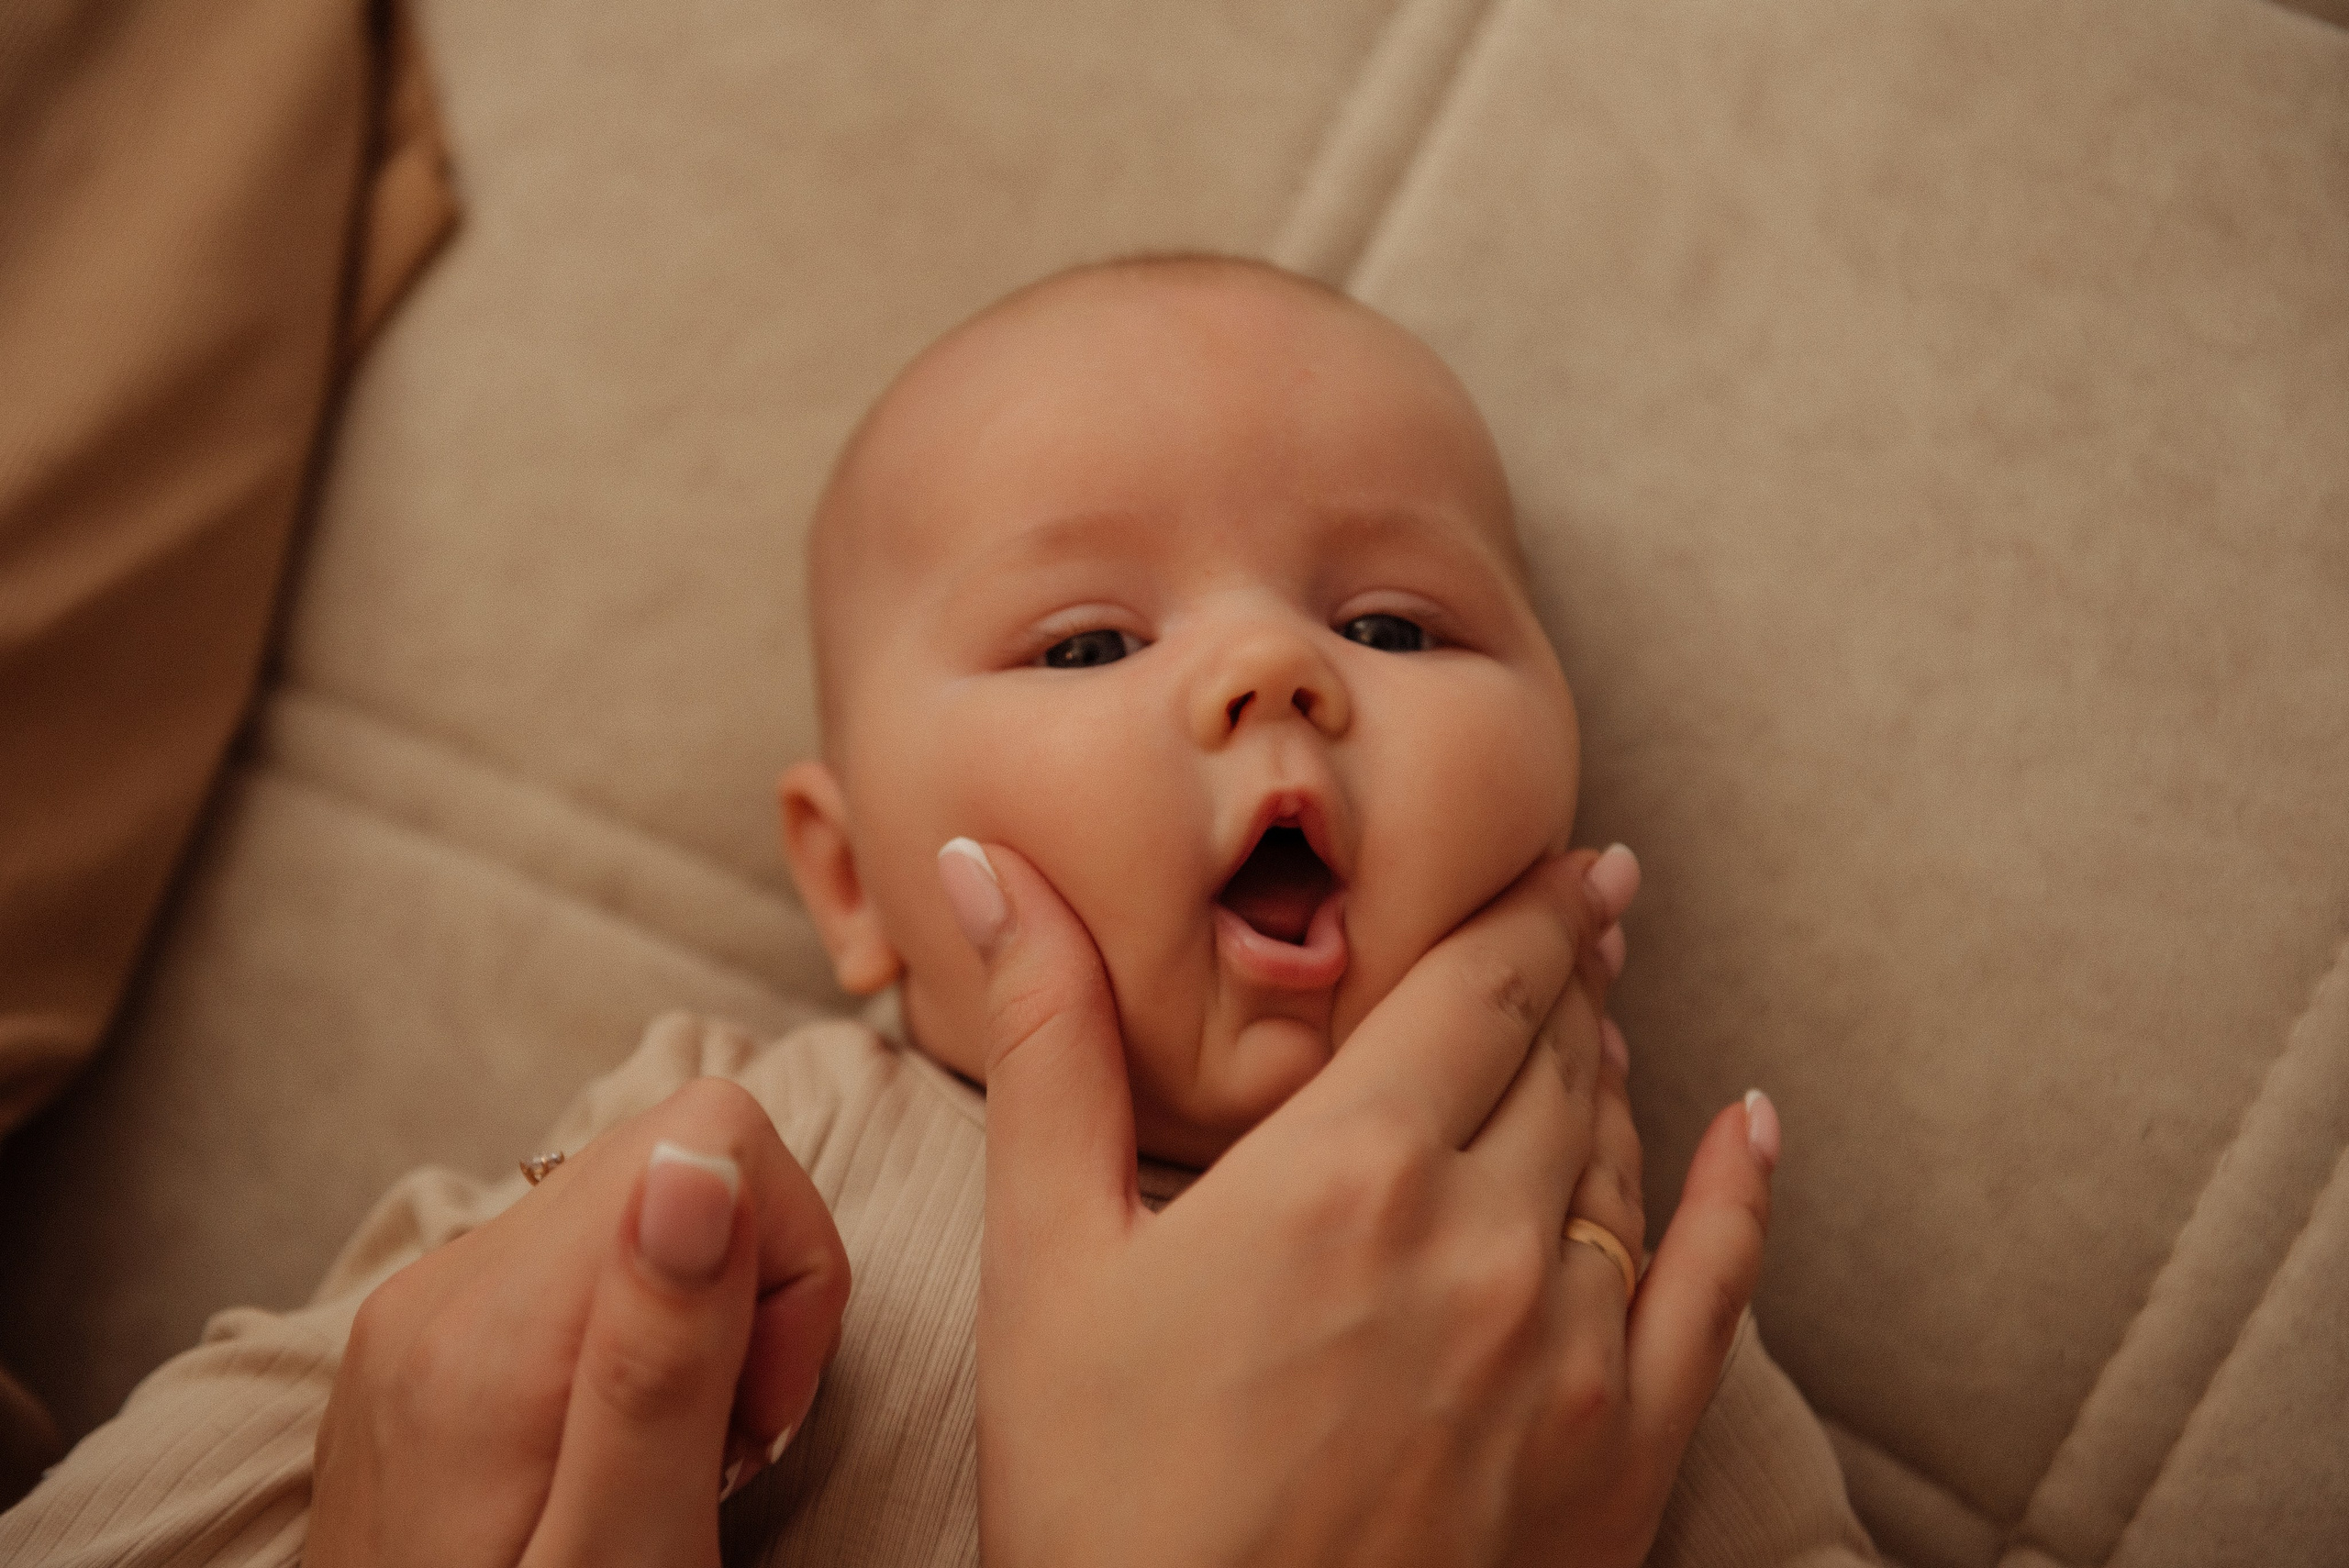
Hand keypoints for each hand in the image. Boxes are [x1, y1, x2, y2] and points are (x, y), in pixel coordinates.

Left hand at [309, 1080, 849, 1567]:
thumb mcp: (627, 1551)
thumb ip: (662, 1354)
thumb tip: (701, 1154)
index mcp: (488, 1328)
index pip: (712, 1133)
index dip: (785, 1262)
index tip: (760, 1405)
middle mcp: (440, 1285)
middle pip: (677, 1149)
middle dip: (752, 1287)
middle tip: (728, 1446)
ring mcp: (426, 1309)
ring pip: (641, 1200)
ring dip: (704, 1319)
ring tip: (676, 1465)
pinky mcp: (433, 1339)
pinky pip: (586, 1261)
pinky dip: (645, 1341)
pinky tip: (625, 1458)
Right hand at [949, 840, 1774, 1567]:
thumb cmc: (1100, 1493)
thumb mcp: (1046, 1260)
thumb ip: (1046, 1045)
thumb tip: (984, 863)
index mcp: (1349, 1169)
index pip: (1480, 984)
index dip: (1534, 909)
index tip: (1575, 859)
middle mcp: (1483, 1240)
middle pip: (1560, 1055)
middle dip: (1574, 973)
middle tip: (1593, 912)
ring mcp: (1569, 1353)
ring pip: (1622, 1156)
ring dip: (1618, 1070)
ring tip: (1604, 1021)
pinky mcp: (1622, 1457)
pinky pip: (1713, 1288)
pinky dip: (1742, 1195)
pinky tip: (1752, 1131)